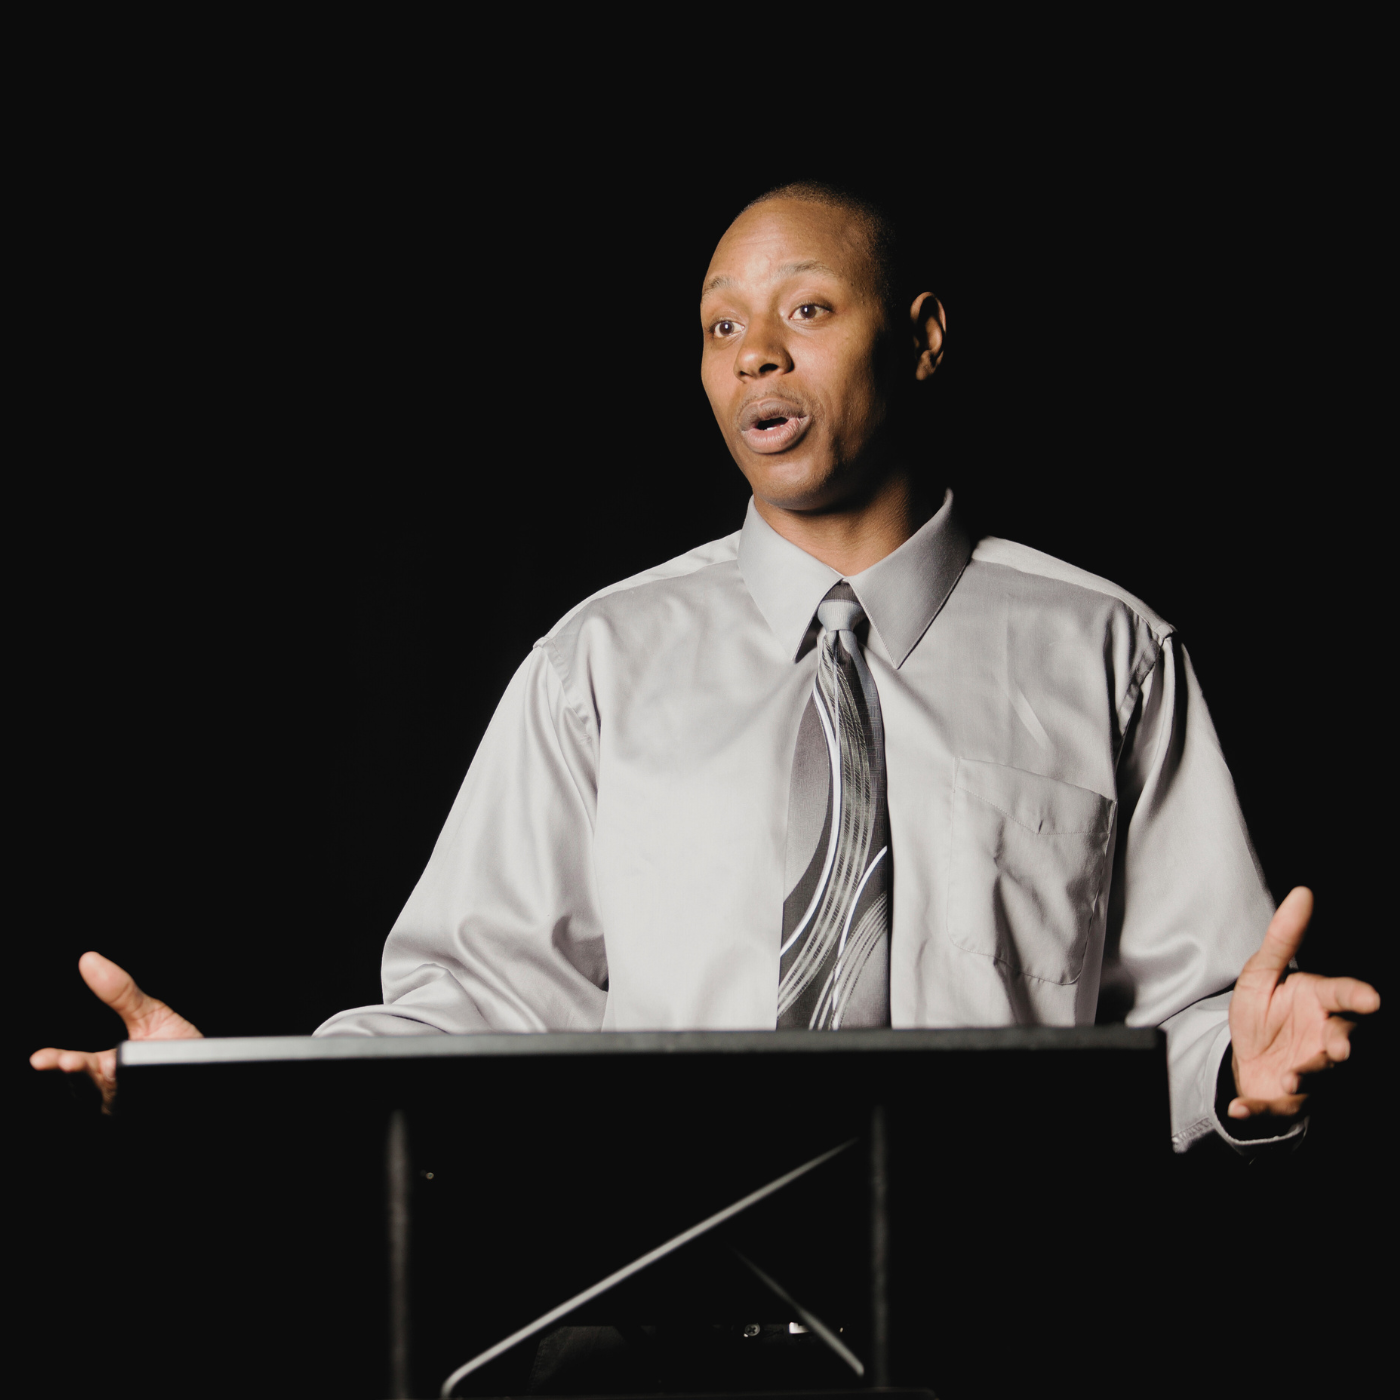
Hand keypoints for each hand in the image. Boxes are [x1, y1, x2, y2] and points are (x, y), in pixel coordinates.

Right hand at [30, 952, 201, 1110]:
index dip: (58, 1064)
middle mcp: (113, 1092)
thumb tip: (89, 960)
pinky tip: (143, 1080)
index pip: (76, 1069)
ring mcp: (132, 1106)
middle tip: (69, 1063)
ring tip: (110, 1070)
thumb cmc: (177, 1046)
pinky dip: (141, 1095)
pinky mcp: (152, 1111)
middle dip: (78, 1076)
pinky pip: (144, 1106)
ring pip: (112, 1102)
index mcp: (105, 1069)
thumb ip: (120, 993)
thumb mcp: (150, 1015)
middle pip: (87, 1089)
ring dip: (107, 1088)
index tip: (40, 1059)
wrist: (214, 1070)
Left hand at [1228, 887, 1379, 1121]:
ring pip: (1320, 1076)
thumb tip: (1302, 893)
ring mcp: (1312, 1070)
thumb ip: (1282, 938)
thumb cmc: (1264, 1013)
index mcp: (1320, 1003)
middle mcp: (1324, 1038)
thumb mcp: (1262, 973)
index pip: (1344, 996)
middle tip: (1339, 1047)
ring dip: (1309, 1077)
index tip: (1370, 998)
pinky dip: (1258, 1109)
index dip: (1357, 998)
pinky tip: (1238, 1107)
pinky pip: (1275, 1107)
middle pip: (1345, 1040)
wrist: (1247, 1059)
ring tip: (1292, 1077)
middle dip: (1344, 1044)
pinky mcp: (1289, 1100)